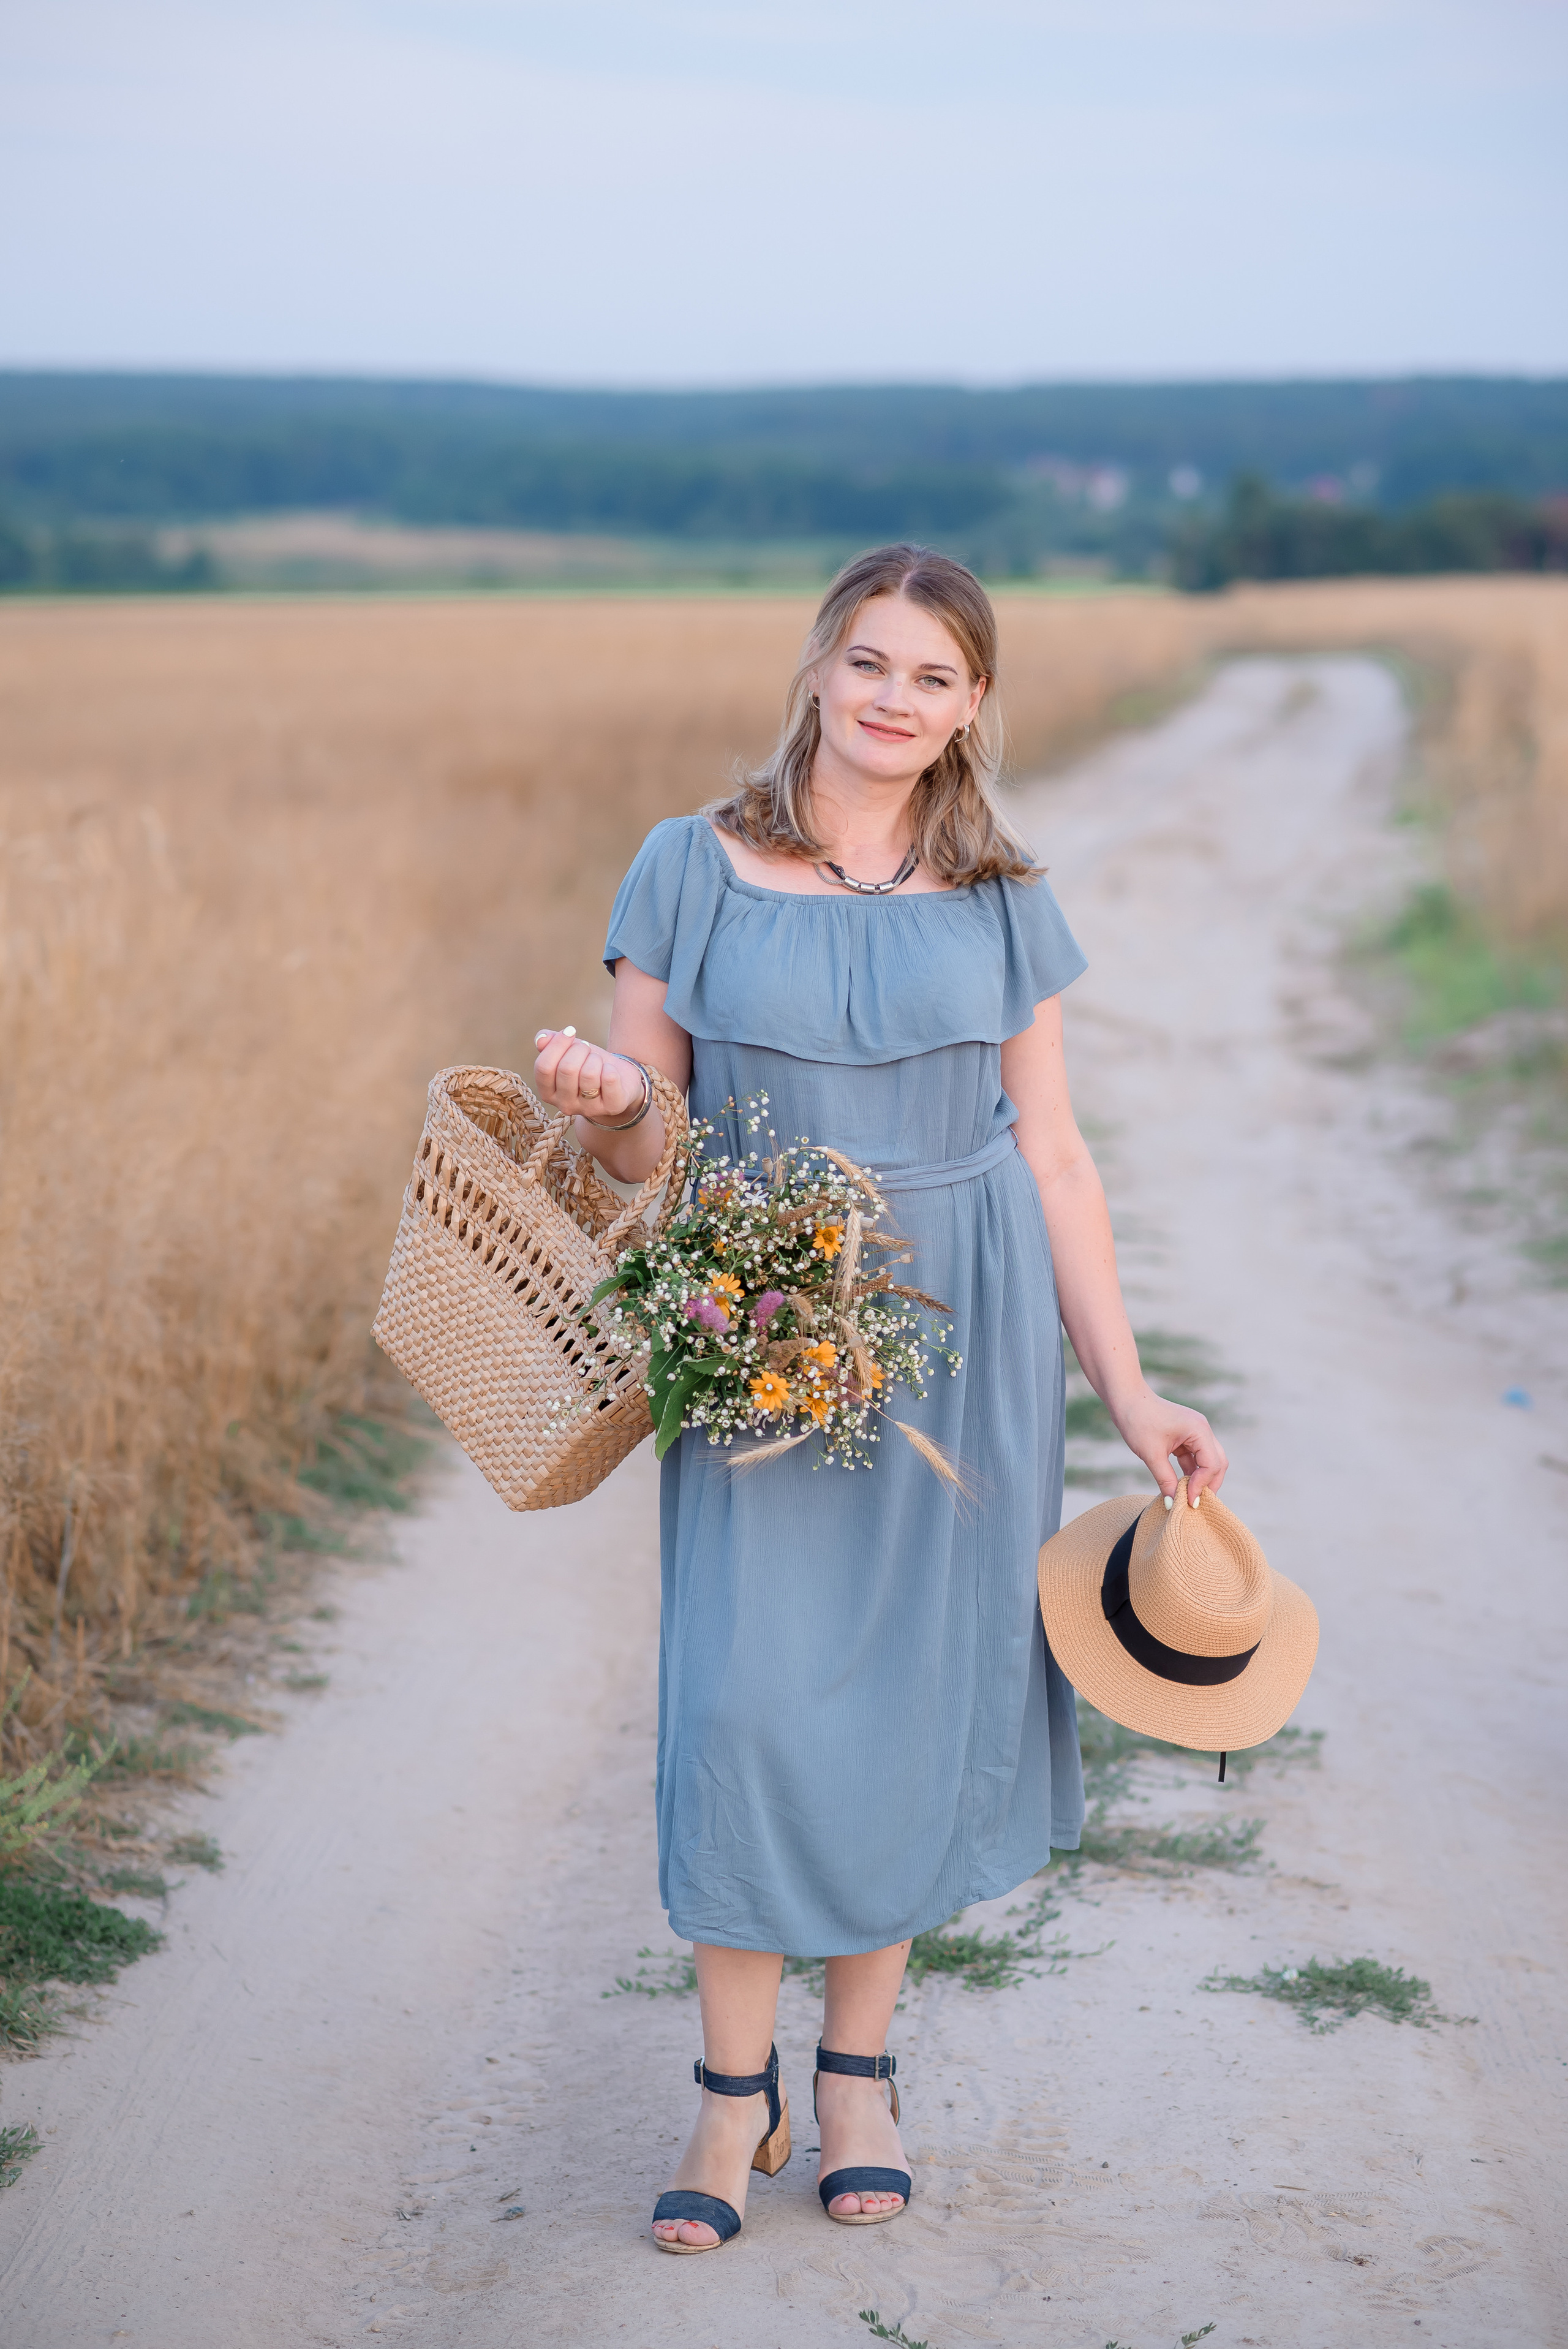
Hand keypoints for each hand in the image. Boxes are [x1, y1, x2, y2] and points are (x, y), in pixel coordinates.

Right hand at [532, 1027, 642, 1125]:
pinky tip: (610, 1072)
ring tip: (598, 1062)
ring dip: (596, 1059)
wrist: (619, 1077)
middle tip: (587, 1049)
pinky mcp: (612, 1107)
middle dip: (580, 1050)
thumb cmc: (587, 1063)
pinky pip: (609, 1079)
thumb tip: (541, 1039)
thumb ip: (548, 1042)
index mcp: (548, 1093)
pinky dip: (611, 1068)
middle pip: (567, 1069)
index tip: (569, 1031)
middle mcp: (565, 1105)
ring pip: (589, 1074)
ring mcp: (588, 1109)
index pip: (543, 1067)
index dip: (557, 1044)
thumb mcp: (566, 1050)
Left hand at [1110, 1387, 1226, 1503]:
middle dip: (1208, 1484)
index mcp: (1199, 1430)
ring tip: (1188, 1498)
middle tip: (1195, 1503)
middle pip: (1217, 1463)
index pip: (1212, 1465)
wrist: (1125, 1400)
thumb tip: (1172, 1504)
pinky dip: (1190, 1471)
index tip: (1188, 1501)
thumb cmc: (1138, 1421)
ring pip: (1207, 1461)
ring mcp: (1195, 1432)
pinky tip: (1180, 1486)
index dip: (1202, 1485)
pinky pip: (1194, 1457)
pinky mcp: (1185, 1436)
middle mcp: (1202, 1430)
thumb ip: (1165, 1480)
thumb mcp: (1152, 1454)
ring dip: (1199, 1479)